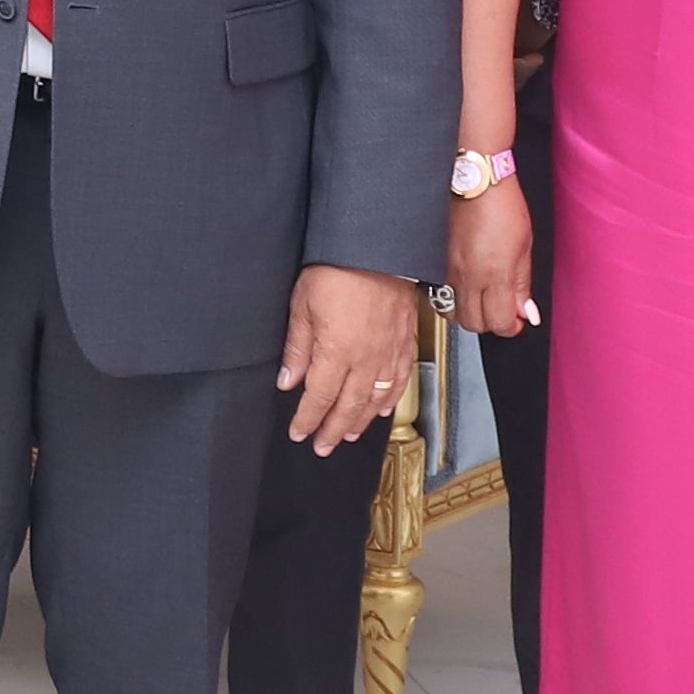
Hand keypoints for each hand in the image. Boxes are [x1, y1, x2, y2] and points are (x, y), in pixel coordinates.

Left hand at [279, 263, 422, 456]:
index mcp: (336, 352)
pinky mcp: (405, 341)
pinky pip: (400, 380)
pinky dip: (390, 400)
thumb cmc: (337, 268)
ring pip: (375, 398)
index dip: (308, 420)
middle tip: (322, 446)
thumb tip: (288, 381)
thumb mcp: (302, 305)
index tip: (299, 433)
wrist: (377, 247)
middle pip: (348, 406)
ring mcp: (389, 352)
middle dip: (332, 429)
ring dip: (360, 421)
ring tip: (348, 434)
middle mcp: (365, 359)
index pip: (319, 398)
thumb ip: (297, 348)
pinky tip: (382, 408)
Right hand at [444, 177, 536, 337]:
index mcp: (494, 273)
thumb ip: (523, 283)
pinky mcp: (434, 261)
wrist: (474, 179)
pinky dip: (453, 297)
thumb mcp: (524, 245)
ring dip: (469, 312)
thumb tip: (527, 311)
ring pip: (452, 312)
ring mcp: (447, 270)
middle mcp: (466, 276)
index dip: (512, 326)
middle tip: (503, 310)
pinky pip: (440, 292)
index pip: (500, 322)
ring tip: (482, 299)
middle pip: (474, 324)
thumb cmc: (501, 204)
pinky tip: (465, 285)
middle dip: (491, 323)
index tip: (518, 318)